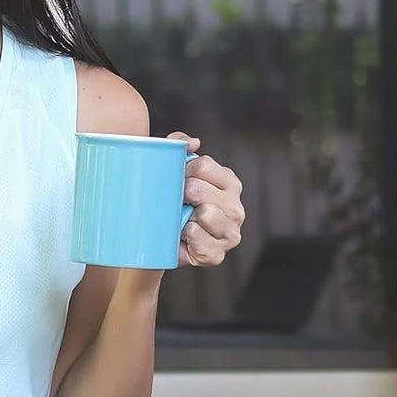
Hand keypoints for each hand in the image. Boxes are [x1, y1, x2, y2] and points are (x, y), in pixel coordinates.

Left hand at [167, 132, 244, 267]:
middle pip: (200, 189)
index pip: (203, 166)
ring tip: (180, 220)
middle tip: (175, 202)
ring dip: (184, 216)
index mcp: (230, 184)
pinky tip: (183, 237)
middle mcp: (235, 208)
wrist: (160, 243)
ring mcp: (230, 233)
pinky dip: (185, 237)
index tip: (173, 179)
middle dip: (181, 194)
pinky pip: (197, 237)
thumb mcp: (176, 171)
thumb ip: (180, 146)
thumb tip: (192, 142)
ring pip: (204, 213)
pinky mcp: (217, 255)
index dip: (182, 170)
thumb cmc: (173, 203)